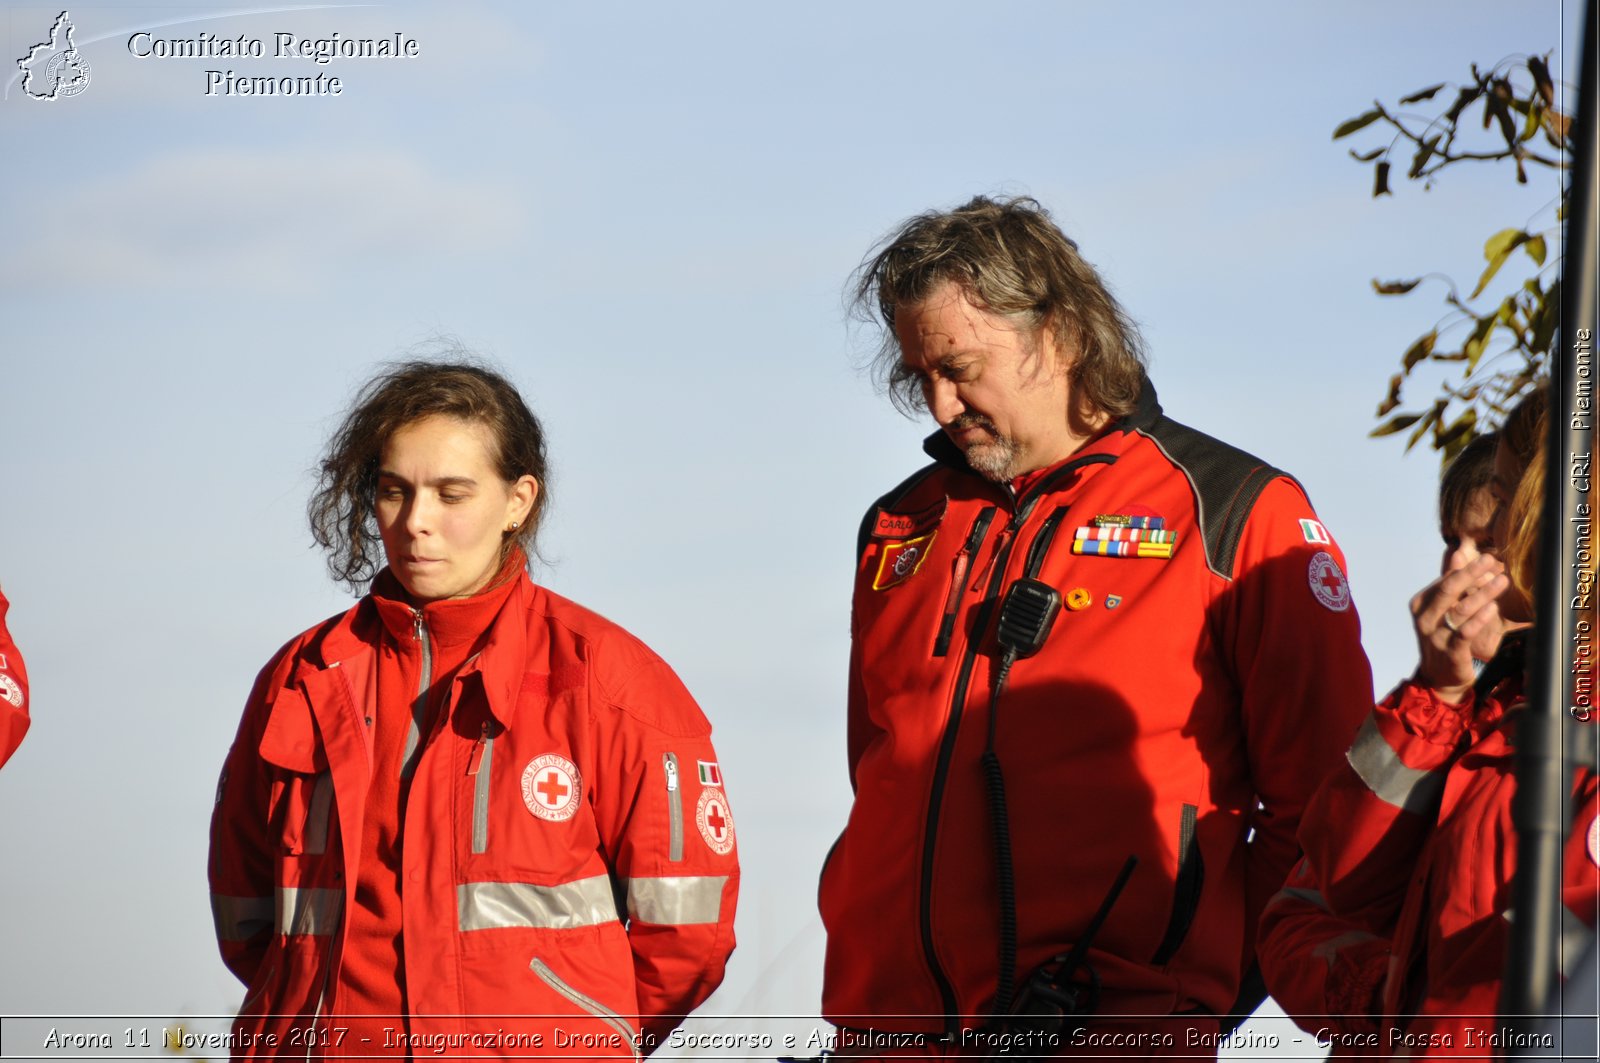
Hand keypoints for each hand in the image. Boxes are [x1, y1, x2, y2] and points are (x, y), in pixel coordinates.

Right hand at [1410, 552, 1507, 703]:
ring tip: (1502, 581)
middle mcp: (1424, 618)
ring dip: (1483, 593)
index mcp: (1421, 604)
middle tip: (1491, 560)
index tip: (1488, 558)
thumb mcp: (1442, 609)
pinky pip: (1465, 632)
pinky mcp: (1450, 652)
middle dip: (1471, 573)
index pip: (1445, 580)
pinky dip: (1479, 619)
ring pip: (1460, 609)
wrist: (1438, 677)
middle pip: (1449, 590)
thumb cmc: (1444, 637)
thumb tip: (1459, 553)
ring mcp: (1435, 635)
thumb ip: (1450, 583)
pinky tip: (1493, 608)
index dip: (1467, 568)